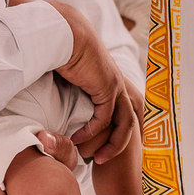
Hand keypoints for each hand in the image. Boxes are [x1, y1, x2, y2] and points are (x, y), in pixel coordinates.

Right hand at [46, 0, 136, 164]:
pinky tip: (77, 141)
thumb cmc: (62, 52)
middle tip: (120, 162)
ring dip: (114, 145)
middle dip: (132, 141)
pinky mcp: (108, 88)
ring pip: (126, 123)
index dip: (128, 128)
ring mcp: (117, 87)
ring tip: (97, 160)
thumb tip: (57, 101)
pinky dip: (92, 133)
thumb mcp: (70, 77)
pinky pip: (104, 119)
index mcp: (114, 82)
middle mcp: (120, 85)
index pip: (131, 109)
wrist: (65, 33)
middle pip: (136, 118)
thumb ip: (70, 92)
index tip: (116, 148)